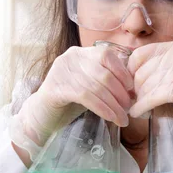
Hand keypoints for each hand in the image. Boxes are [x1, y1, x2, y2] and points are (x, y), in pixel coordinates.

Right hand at [10, 45, 132, 157]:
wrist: (41, 116)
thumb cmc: (68, 102)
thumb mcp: (89, 86)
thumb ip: (106, 82)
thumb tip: (132, 90)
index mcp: (80, 53)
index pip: (106, 54)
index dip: (122, 72)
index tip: (132, 89)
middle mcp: (70, 58)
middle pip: (104, 72)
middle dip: (120, 93)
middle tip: (129, 109)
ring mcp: (61, 71)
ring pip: (97, 86)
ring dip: (114, 105)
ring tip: (123, 119)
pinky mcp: (56, 88)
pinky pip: (86, 96)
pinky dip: (103, 108)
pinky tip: (111, 118)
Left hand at [127, 40, 172, 152]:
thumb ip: (164, 68)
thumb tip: (134, 78)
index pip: (139, 54)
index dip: (130, 72)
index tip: (128, 86)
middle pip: (140, 72)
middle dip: (133, 90)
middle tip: (131, 102)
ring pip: (145, 86)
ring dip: (136, 100)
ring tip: (135, 109)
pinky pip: (152, 97)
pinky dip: (142, 107)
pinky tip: (138, 113)